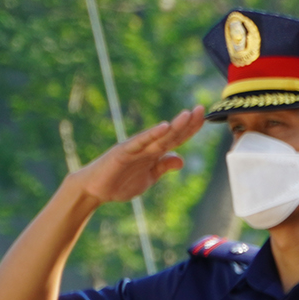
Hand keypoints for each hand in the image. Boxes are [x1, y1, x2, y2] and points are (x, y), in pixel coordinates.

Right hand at [70, 107, 206, 204]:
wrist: (94, 190)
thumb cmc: (119, 183)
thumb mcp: (149, 178)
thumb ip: (163, 167)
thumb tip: (181, 159)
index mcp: (153, 153)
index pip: (176, 139)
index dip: (190, 129)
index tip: (204, 117)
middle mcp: (146, 147)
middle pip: (170, 134)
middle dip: (186, 123)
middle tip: (200, 108)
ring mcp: (134, 149)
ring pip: (158, 136)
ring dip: (174, 126)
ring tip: (188, 114)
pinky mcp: (122, 152)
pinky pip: (139, 142)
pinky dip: (151, 134)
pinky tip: (164, 126)